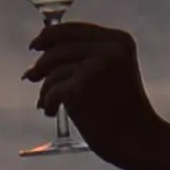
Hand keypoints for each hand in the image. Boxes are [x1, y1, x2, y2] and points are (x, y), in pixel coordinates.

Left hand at [24, 16, 150, 148]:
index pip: (75, 29)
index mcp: (119, 40)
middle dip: (41, 63)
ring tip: (47, 102)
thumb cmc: (123, 110)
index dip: (50, 35)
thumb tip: (39, 50)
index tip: (35, 45)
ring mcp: (96, 67)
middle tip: (31, 77)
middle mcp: (109, 48)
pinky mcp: (82, 88)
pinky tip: (50, 111)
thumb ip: (83, 56)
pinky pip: (51, 90)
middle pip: (59, 47)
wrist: (139, 140)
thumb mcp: (111, 72)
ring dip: (45, 88)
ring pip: (52, 70)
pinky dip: (47, 102)